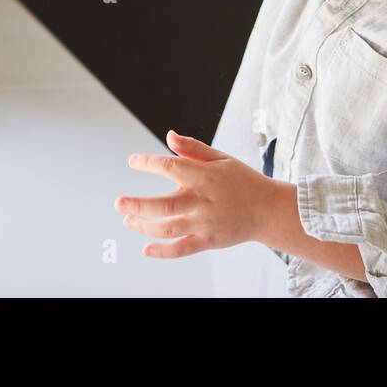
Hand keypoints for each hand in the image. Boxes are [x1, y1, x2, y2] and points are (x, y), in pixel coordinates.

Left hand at [115, 131, 280, 257]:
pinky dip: (163, 251)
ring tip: (127, 220)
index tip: (133, 162)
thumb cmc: (243, 181)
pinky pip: (181, 249)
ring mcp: (205, 223)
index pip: (170, 167)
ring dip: (144, 226)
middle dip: (138, 204)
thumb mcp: (221, 158)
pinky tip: (146, 248)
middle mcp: (202, 201)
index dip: (148, 163)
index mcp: (204, 176)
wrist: (269, 210)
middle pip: (164, 204)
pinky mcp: (209, 241)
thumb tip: (169, 136)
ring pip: (169, 228)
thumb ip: (193, 149)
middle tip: (118, 203)